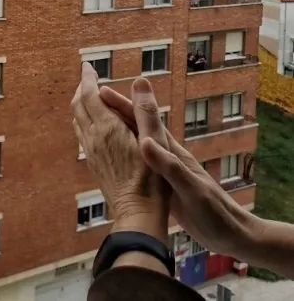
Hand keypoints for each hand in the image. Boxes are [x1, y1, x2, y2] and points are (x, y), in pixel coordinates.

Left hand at [71, 63, 169, 241]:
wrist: (137, 213)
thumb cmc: (151, 179)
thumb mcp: (154, 141)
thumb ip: (145, 110)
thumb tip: (139, 81)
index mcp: (107, 128)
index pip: (90, 95)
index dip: (88, 79)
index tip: (87, 66)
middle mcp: (94, 138)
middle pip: (79, 106)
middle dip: (82, 88)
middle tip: (88, 76)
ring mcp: (91, 152)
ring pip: (78, 121)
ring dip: (81, 104)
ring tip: (89, 96)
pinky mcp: (93, 163)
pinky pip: (82, 135)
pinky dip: (84, 120)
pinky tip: (92, 125)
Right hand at [100, 85, 257, 256]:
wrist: (230, 234)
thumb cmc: (214, 212)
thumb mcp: (191, 189)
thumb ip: (169, 165)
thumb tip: (145, 142)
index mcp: (172, 153)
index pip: (144, 123)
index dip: (124, 106)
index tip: (103, 91)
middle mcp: (166, 156)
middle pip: (137, 127)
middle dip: (116, 111)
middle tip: (94, 97)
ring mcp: (164, 170)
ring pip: (134, 143)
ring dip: (117, 129)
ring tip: (99, 120)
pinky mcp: (162, 184)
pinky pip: (136, 162)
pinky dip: (122, 152)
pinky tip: (116, 154)